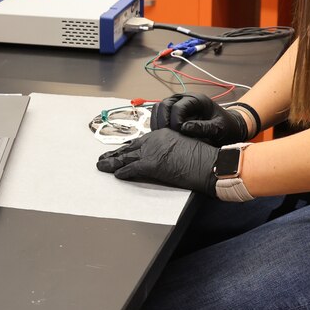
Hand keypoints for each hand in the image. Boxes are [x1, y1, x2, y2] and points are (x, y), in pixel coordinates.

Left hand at [96, 128, 218, 194]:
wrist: (207, 162)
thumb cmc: (202, 157)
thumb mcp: (184, 146)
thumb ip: (171, 149)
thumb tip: (166, 158)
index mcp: (162, 134)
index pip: (140, 141)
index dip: (128, 147)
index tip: (120, 150)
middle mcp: (154, 140)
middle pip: (130, 148)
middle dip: (115, 154)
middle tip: (104, 157)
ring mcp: (151, 151)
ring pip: (126, 157)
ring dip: (112, 163)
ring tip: (102, 166)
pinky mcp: (150, 164)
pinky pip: (131, 169)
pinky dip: (123, 173)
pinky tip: (116, 175)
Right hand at [150, 93, 247, 143]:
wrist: (229, 127)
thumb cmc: (226, 126)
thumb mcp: (219, 128)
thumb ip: (203, 128)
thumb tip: (184, 128)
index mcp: (197, 100)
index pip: (178, 107)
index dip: (175, 121)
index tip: (178, 133)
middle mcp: (185, 100)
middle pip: (164, 105)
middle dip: (163, 121)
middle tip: (166, 135)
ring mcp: (178, 105)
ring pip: (159, 109)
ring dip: (158, 122)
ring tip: (163, 136)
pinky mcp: (174, 114)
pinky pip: (160, 116)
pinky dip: (158, 124)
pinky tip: (163, 136)